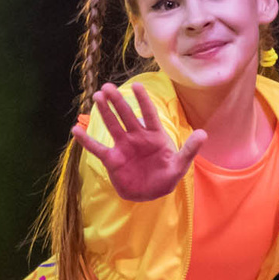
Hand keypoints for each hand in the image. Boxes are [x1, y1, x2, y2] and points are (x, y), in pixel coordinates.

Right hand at [69, 83, 206, 201]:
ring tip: (96, 97)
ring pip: (112, 126)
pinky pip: (97, 148)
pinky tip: (75, 130)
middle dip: (117, 102)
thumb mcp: (180, 165)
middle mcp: (137, 136)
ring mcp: (123, 146)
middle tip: (107, 87)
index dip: (143, 100)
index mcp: (154, 135)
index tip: (136, 86)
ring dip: (104, 112)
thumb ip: (189, 150)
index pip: (148, 113)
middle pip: (126, 115)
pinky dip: (86, 140)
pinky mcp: (113, 159)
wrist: (150, 193)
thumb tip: (203, 134)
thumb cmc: (166, 176)